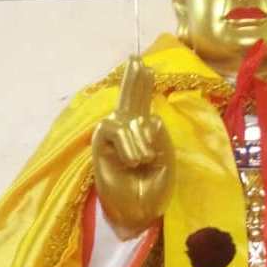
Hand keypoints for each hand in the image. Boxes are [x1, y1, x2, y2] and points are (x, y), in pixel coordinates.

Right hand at [92, 56, 174, 238]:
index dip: (143, 83)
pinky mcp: (101, 143)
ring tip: (144, 161)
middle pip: (129, 96)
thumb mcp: (165, 158)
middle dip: (133, 78)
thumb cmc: (153, 185)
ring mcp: (113, 134)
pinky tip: (133, 161)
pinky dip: (130, 146)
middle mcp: (127, 126)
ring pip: (130, 119)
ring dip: (140, 141)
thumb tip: (149, 117)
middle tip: (135, 58)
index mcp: (144, 129)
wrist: (140, 209)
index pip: (144, 101)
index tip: (144, 64)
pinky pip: (118, 130)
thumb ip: (160, 136)